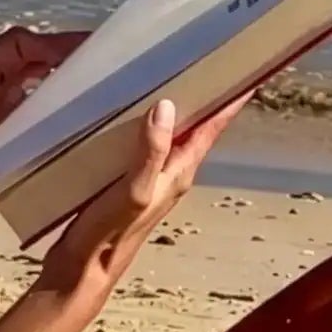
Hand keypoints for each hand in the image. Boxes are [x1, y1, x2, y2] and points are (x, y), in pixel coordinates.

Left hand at [0, 25, 89, 155]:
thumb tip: (29, 82)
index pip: (17, 43)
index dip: (52, 42)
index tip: (89, 48)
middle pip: (22, 51)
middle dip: (57, 50)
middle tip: (99, 59)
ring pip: (21, 71)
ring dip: (50, 69)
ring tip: (87, 77)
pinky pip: (15, 94)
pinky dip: (38, 92)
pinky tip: (57, 105)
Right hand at [35, 88, 254, 308]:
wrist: (82, 271)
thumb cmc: (110, 235)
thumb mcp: (134, 191)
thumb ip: (151, 152)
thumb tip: (166, 107)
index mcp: (178, 172)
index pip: (212, 128)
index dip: (231, 101)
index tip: (249, 73)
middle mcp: (169, 173)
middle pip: (195, 126)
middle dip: (206, 96)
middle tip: (212, 60)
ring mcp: (149, 176)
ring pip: (169, 133)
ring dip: (175, 107)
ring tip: (176, 73)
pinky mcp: (126, 179)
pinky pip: (144, 142)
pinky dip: (144, 122)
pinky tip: (130, 110)